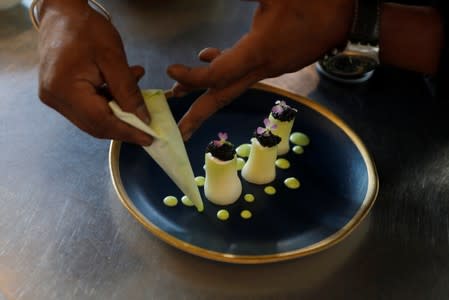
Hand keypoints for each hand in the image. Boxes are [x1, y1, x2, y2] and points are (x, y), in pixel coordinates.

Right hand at [38, 0, 151, 144]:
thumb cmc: (86, 29)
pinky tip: (121, 89)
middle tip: (148, 128)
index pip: (100, 121)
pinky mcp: (59, 94)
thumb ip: (128, 91)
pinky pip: (88, 108)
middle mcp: (54, 99)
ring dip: (118, 113)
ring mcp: (55, 98)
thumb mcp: (113, 58)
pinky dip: (108, 104)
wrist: (62, 13)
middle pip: (95, 125)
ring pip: (92, 119)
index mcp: (64, 89)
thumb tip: (143, 119)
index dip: (127, 132)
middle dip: (124, 128)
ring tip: (137, 96)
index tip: (149, 138)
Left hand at [167, 0, 353, 139]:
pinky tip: (211, 56)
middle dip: (198, 115)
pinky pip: (244, 75)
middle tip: (177, 132)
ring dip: (207, 91)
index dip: (192, 76)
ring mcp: (270, 68)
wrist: (351, 18)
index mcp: (259, 52)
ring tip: (182, 92)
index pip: (218, 75)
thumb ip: (247, 0)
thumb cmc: (316, 2)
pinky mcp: (276, 62)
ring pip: (232, 86)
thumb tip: (213, 12)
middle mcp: (262, 68)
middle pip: (223, 97)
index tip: (171, 71)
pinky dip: (224, 73)